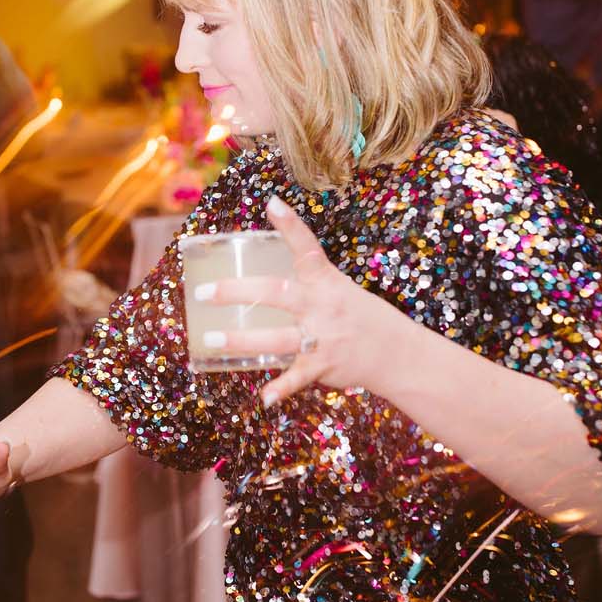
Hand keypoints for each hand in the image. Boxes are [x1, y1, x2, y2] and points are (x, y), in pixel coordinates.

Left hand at [194, 197, 400, 408]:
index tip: (271, 203)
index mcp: (325, 281)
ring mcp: (322, 337)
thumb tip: (264, 279)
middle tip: (204, 293)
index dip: (290, 225)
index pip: (306, 248)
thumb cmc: (361, 316)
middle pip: (276, 293)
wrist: (397, 352)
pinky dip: (281, 389)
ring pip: (276, 338)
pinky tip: (263, 398)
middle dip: (237, 292)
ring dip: (242, 340)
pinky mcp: (324, 366)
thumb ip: (306, 283)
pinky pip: (297, 378)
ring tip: (210, 340)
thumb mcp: (339, 289)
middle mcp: (322, 306)